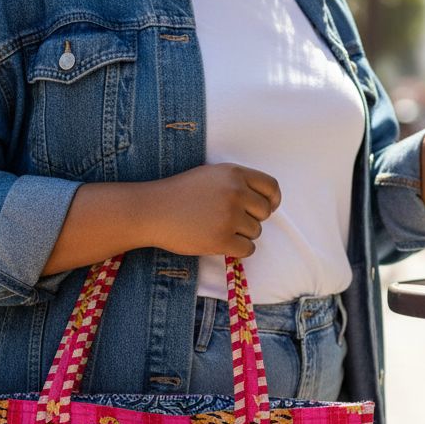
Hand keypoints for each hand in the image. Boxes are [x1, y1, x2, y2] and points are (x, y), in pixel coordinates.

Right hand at [151, 162, 281, 257]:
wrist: (152, 210)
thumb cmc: (179, 194)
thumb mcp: (210, 175)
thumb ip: (236, 183)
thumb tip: (263, 202)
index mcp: (234, 173)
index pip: (271, 187)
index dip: (272, 200)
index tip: (267, 208)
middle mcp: (236, 192)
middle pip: (264, 212)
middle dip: (252, 219)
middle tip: (231, 222)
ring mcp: (229, 216)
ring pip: (256, 232)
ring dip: (242, 235)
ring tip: (218, 229)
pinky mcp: (222, 239)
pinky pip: (247, 249)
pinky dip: (238, 250)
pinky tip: (221, 243)